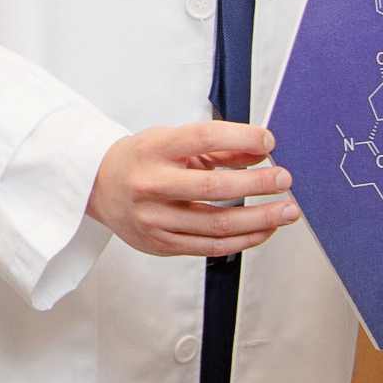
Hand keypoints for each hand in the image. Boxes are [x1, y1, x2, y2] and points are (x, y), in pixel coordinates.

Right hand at [87, 120, 296, 258]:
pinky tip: (264, 228)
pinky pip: (212, 246)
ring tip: (287, 210)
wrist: (96, 188)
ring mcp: (155, 219)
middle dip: (257, 184)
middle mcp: (151, 184)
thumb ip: (216, 147)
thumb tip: (261, 150)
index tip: (269, 140)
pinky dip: (244, 238)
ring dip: (260, 218)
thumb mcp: (170, 141)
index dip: (240, 137)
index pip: (202, 138)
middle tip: (285, 179)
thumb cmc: (140, 160)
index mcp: (153, 149)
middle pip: (214, 186)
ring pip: (218, 224)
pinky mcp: (162, 244)